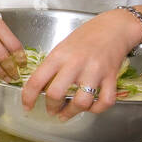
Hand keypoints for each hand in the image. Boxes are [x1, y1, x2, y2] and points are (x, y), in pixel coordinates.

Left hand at [22, 10, 137, 119]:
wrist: (114, 27)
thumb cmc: (86, 37)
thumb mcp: (62, 47)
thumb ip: (53, 66)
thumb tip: (41, 88)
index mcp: (59, 56)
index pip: (36, 80)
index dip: (28, 97)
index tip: (27, 106)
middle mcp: (75, 64)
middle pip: (56, 94)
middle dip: (51, 107)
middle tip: (51, 111)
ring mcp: (95, 71)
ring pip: (81, 102)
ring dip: (72, 112)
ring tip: (67, 113)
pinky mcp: (112, 77)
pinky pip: (105, 101)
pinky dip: (97, 109)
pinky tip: (90, 107)